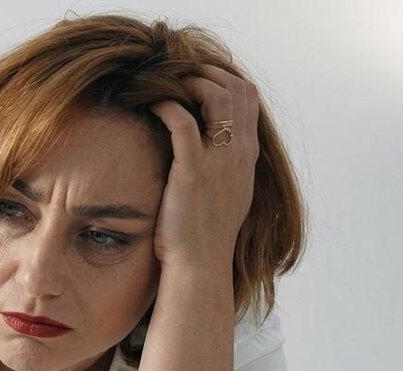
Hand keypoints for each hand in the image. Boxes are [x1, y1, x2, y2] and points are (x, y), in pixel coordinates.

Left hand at [149, 64, 259, 270]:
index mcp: (247, 156)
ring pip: (217, 97)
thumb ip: (226, 165)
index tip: (198, 78)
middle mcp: (239, 154)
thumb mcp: (227, 193)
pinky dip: (168, 106)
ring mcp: (219, 162)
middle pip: (238, 89)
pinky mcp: (193, 172)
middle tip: (180, 74)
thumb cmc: (204, 233)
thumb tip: (213, 146)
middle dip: (209, 72)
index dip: (224, 78)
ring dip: (191, 82)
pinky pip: (184, 123)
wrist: (198, 265)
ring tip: (167, 85)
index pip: (249, 98)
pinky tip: (154, 106)